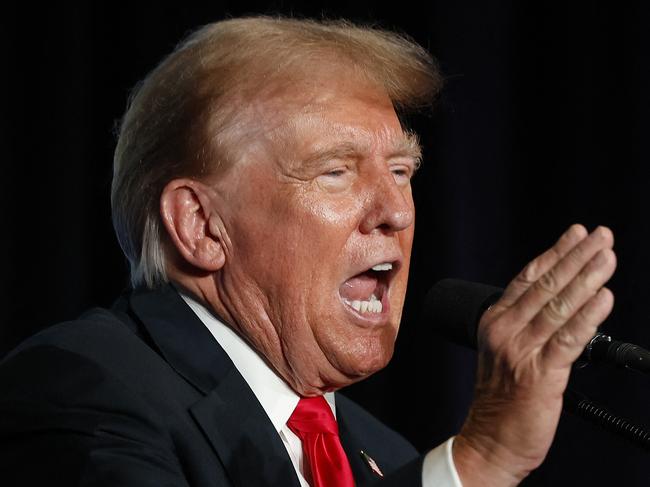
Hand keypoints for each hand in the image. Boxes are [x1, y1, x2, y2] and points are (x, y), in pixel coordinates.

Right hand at [452, 224, 615, 485]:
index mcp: (495, 321)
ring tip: (607, 257)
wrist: (490, 438)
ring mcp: (521, 351)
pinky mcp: (540, 374)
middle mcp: (505, 330)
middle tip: (601, 235)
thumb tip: (561, 296)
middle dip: (577, 256)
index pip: (528, 278)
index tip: (576, 233)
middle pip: (545, 285)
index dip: (555, 253)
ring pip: (558, 307)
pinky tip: (604, 297)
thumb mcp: (503, 350)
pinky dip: (588, 317)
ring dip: (587, 278)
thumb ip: (526, 322)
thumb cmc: (501, 396)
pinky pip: (568, 339)